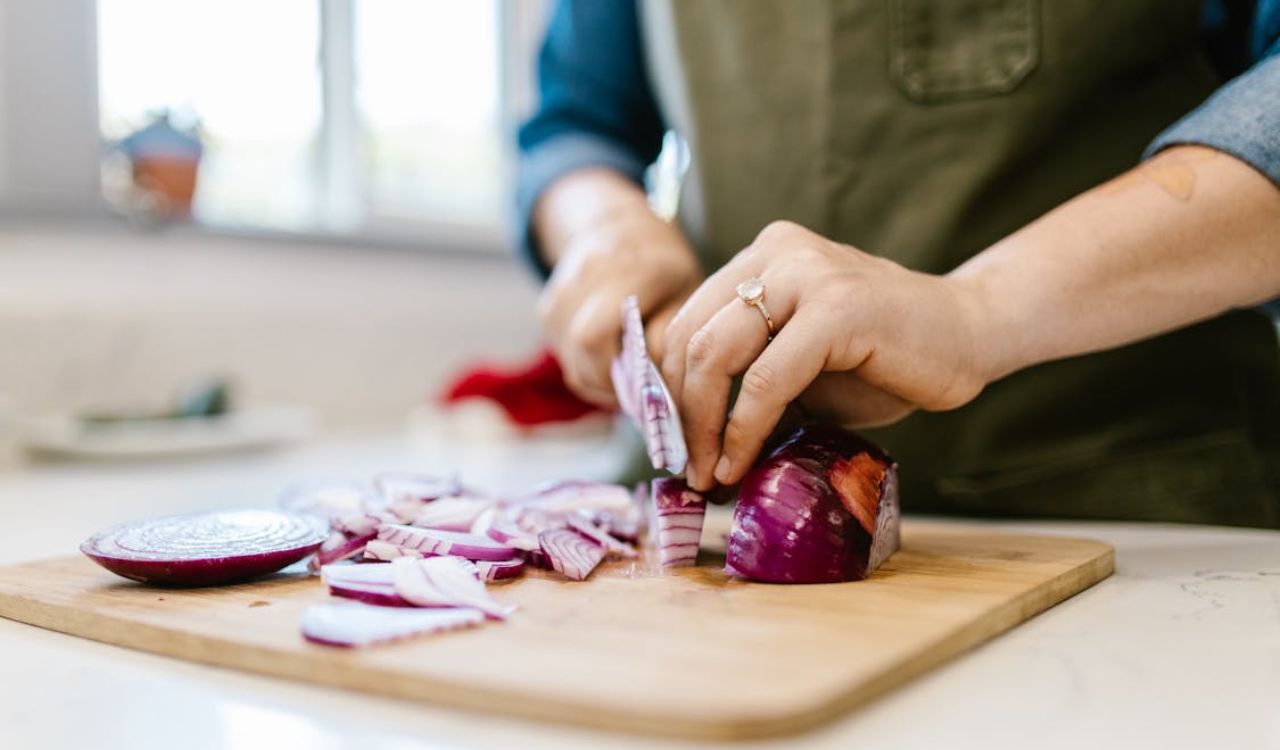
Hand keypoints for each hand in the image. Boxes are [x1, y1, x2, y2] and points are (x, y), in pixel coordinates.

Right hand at [536, 174, 702, 405]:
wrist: (618, 225)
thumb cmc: (664, 268)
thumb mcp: (687, 294)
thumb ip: (668, 337)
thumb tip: (648, 387)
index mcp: (629, 267)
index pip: (594, 335)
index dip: (615, 373)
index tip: (646, 389)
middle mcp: (586, 273)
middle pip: (580, 349)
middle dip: (610, 381)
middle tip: (640, 391)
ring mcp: (561, 290)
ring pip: (570, 361)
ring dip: (600, 378)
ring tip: (629, 374)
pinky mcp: (547, 308)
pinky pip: (564, 356)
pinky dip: (588, 369)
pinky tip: (612, 360)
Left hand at [661, 220, 990, 489]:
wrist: (973, 336)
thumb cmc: (886, 360)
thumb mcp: (800, 370)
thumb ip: (748, 386)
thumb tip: (692, 450)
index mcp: (762, 257)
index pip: (687, 323)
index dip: (669, 390)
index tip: (675, 445)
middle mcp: (777, 253)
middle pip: (691, 338)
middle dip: (680, 414)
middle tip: (688, 468)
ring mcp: (807, 274)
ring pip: (716, 354)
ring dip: (704, 426)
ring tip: (710, 473)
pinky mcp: (836, 308)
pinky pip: (766, 379)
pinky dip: (744, 429)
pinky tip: (740, 462)